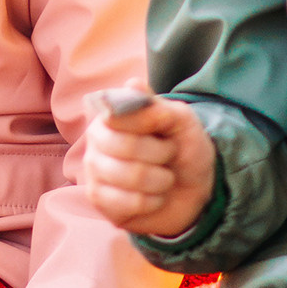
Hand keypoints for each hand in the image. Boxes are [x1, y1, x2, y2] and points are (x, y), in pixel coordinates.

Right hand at [83, 91, 217, 240]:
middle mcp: (95, 141)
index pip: (120, 115)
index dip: (150, 123)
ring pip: (131, 176)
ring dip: (161, 179)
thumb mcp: (181, 120)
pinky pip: (130, 203)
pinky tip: (154, 197)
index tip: (166, 127)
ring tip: (163, 177)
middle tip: (168, 154)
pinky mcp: (99, 202)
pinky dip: (154, 200)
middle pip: (126, 146)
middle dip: (161, 153)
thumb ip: (158, 105)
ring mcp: (93, 173)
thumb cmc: (182, 148)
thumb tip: (133, 84)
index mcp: (110, 115)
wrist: (193, 187)